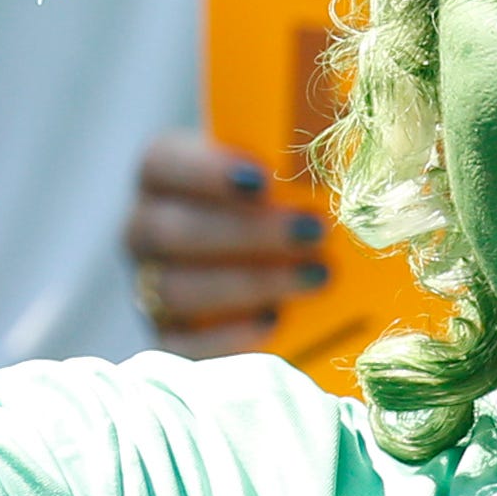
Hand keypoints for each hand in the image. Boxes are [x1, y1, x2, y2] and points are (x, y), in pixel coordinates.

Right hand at [126, 128, 326, 357]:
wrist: (268, 266)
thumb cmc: (277, 203)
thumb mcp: (282, 172)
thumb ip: (295, 159)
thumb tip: (352, 149)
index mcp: (162, 176)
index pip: (160, 163)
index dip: (204, 171)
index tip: (264, 180)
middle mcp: (144, 231)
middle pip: (168, 230)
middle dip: (245, 233)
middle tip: (314, 232)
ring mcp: (149, 289)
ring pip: (176, 288)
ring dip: (250, 282)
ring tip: (316, 276)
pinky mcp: (168, 340)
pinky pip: (183, 346)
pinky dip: (229, 337)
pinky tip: (275, 321)